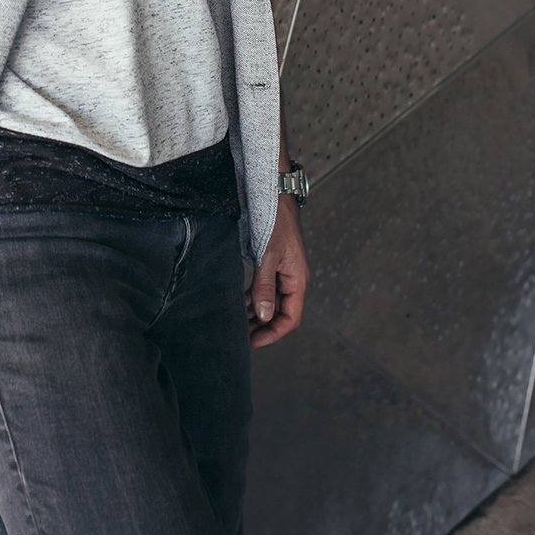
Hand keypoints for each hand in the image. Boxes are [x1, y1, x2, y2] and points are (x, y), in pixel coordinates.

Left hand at [246, 194, 308, 348]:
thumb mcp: (268, 255)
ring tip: (237, 323)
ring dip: (256, 313)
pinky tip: (239, 303)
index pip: (290, 318)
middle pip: (280, 312)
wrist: (274, 193)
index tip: (252, 342)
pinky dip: (253, 297)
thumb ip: (264, 286)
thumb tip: (263, 316)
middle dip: (262, 326)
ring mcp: (283, 271)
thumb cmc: (275, 220)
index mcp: (297, 279)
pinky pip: (265, 287)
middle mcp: (292, 278)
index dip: (273, 333)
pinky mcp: (273, 263)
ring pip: (271, 301)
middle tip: (241, 337)